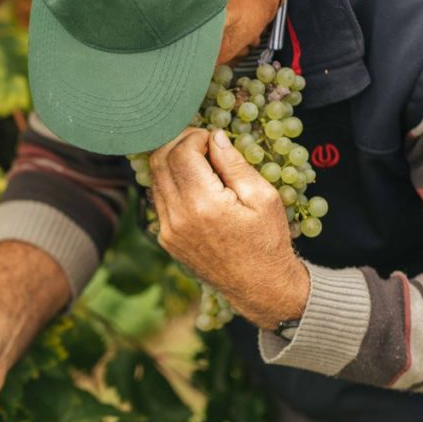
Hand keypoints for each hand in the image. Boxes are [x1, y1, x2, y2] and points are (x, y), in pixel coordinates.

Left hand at [149, 128, 309, 328]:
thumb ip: (234, 164)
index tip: (213, 138)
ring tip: (200, 160)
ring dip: (172, 161)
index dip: (196, 135)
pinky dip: (171, 182)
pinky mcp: (166, 238)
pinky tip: (194, 183)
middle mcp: (178, 217)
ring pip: (155, 179)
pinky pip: (159, 199)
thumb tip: (215, 137)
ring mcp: (168, 230)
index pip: (181, 152)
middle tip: (201, 142)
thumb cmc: (267, 241)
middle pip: (160, 161)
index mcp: (204, 204)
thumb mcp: (263, 197)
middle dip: (179, 142)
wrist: (259, 286)